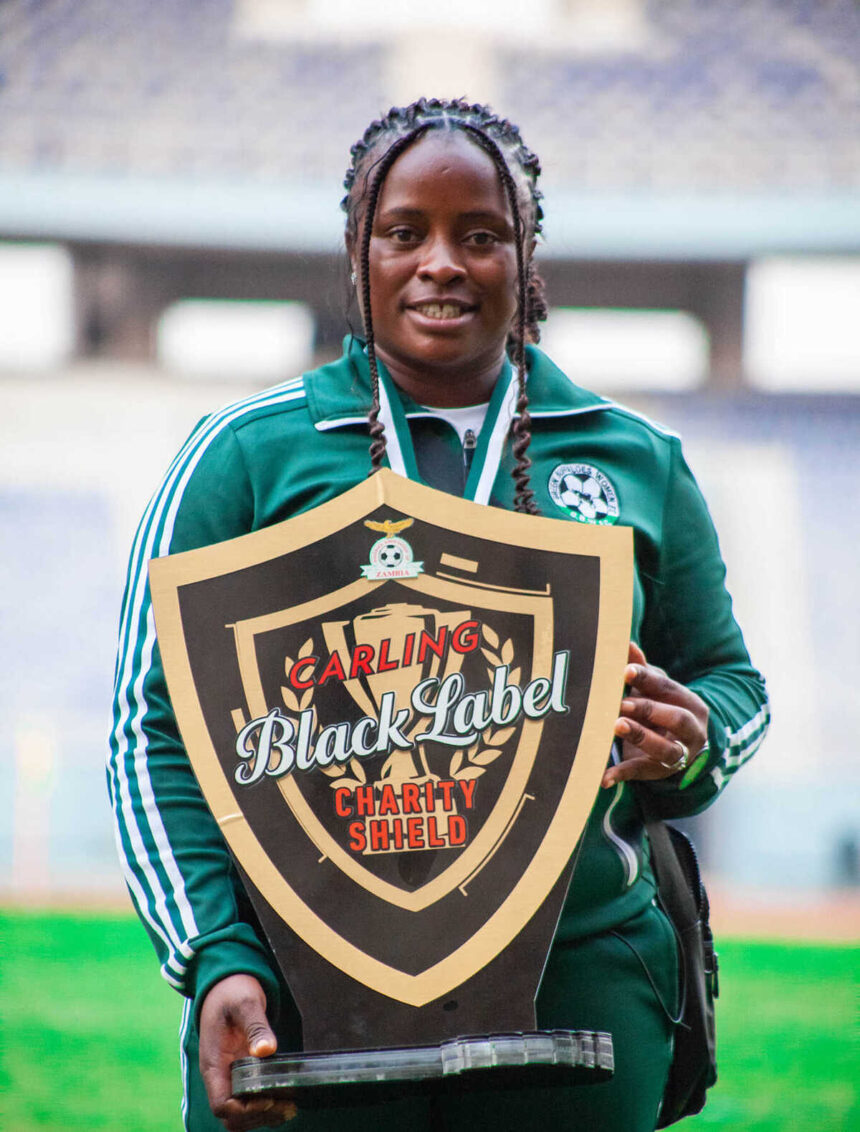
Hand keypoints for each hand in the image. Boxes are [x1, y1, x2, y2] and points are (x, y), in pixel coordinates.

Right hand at [199, 974, 296, 1130]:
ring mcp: (228, 1075)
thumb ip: (256, 1025)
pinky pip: (246, 1101)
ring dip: (262, 1116)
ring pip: (238, 1114)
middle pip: (230, 1117)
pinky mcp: (239, 1072)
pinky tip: (284, 1100)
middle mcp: (218, 1075)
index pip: (221, 1105)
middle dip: (257, 1117)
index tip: (269, 1099)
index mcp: (213, 1063)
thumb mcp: (245, 1002)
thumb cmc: (232, 991)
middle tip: (288, 1107)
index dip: (244, 1110)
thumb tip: (267, 1049)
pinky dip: (263, 1108)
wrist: (226, 983)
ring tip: (290, 1107)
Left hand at [602, 643, 708, 788]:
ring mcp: (679, 754)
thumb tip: (626, 643)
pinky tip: (603, 777)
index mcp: (690, 703)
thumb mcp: (656, 689)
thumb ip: (642, 669)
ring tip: (617, 726)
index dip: (647, 679)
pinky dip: (621, 774)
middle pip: (676, 718)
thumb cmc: (663, 708)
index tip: (625, 671)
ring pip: (666, 749)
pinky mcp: (660, 772)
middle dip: (649, 710)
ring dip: (641, 737)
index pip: (670, 688)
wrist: (680, 745)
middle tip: (621, 704)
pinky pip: (641, 773)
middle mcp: (692, 730)